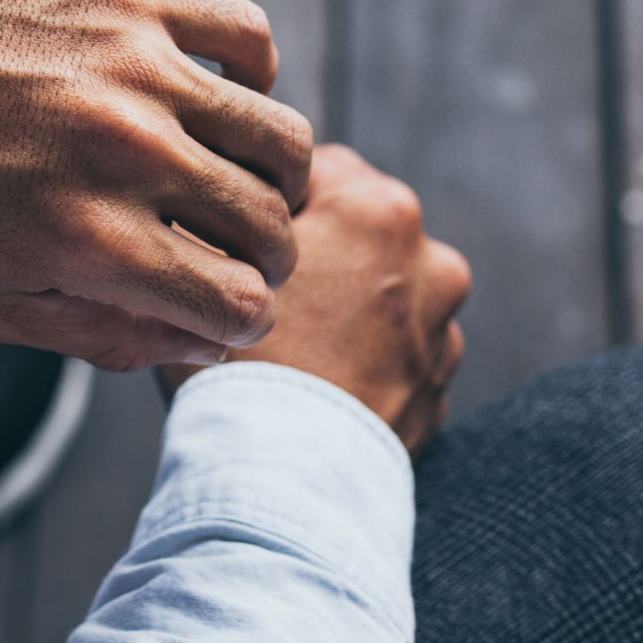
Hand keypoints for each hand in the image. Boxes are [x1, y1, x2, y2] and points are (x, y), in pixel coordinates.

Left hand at [0, 0, 314, 368]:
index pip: (240, 304)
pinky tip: (218, 94)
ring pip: (282, 138)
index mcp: (94, 242)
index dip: (242, 317)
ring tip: (239, 175)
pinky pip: (249, 36)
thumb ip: (101, 336)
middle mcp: (131, 156)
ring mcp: (138, 69)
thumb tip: (205, 342)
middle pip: (271, 228)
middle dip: (265, 256)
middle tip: (236, 246)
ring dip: (275, 174)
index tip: (226, 302)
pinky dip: (254, 74)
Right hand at [158, 144, 471, 454]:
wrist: (282, 478)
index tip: (231, 232)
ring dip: (340, 298)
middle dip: (310, 247)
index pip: (309, 165)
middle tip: (252, 288)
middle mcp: (429, 258)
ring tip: (284, 337)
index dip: (259, 196)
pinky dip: (358, 352)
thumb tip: (207, 180)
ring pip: (374, 287)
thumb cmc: (239, 362)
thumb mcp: (201, 254)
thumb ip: (216, 201)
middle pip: (351, 225)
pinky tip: (309, 372)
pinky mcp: (437, 386)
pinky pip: (388, 347)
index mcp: (378, 207)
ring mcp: (441, 327)